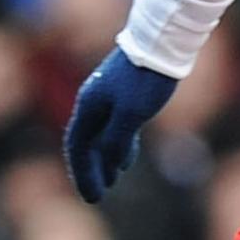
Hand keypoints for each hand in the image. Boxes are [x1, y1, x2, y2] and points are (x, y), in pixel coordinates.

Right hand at [63, 47, 176, 203]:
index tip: (91, 197)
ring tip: (111, 182)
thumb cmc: (145, 78)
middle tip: (97, 196)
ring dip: (104, 161)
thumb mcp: (131, 113)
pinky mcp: (123, 96)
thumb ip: (116, 140)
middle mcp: (93, 103)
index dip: (82, 173)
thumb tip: (108, 162)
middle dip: (91, 171)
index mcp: (89, 106)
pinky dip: (117, 147)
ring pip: (100, 137)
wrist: (161, 42)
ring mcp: (107, 99)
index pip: (77, 147)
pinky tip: (126, 161)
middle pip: (86, 144)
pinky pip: (114, 128)